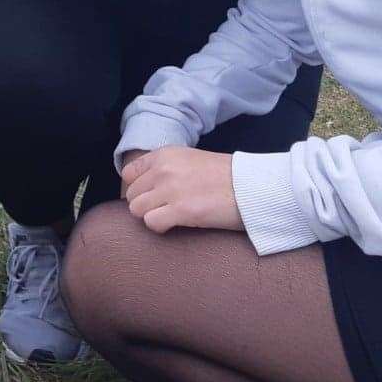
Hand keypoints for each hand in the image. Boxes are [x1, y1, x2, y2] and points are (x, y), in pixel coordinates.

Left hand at [120, 147, 243, 233]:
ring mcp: (170, 189)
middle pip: (132, 194)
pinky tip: (174, 224)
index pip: (129, 173)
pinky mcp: (181, 210)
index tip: (150, 195)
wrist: (251, 186)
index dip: (137, 187)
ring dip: (151, 216)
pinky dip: (160, 227)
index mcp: (165, 154)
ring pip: (137, 210)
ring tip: (169, 217)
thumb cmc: (225, 176)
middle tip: (163, 209)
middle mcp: (163, 169)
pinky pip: (151, 222)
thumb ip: (167, 168)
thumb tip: (147, 185)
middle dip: (145, 204)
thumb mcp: (191, 159)